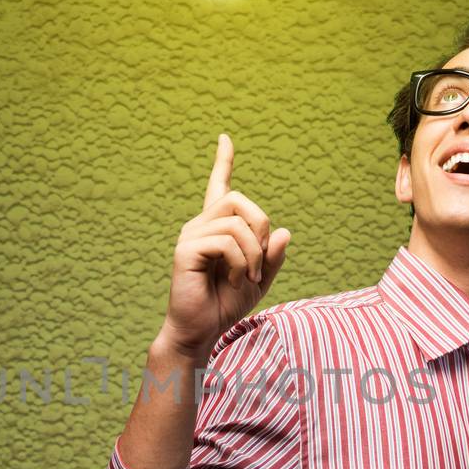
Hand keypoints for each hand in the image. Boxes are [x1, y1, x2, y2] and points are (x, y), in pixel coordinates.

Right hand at [158, 132, 291, 360]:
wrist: (202, 330)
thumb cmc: (226, 304)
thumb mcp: (261, 279)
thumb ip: (273, 256)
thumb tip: (282, 231)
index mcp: (216, 228)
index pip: (219, 186)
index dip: (223, 162)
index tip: (225, 138)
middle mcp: (200, 225)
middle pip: (240, 200)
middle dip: (260, 228)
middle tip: (260, 263)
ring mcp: (191, 235)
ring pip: (236, 222)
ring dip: (254, 253)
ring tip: (248, 278)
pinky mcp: (185, 249)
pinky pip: (226, 242)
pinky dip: (241, 264)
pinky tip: (234, 281)